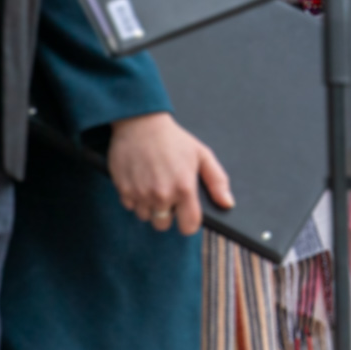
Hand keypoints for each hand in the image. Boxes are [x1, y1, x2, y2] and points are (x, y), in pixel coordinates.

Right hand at [107, 112, 231, 234]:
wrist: (140, 123)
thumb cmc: (174, 138)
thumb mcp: (202, 154)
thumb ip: (217, 181)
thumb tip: (228, 204)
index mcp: (184, 188)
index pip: (189, 226)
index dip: (189, 223)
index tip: (186, 214)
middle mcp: (162, 195)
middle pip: (163, 225)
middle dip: (166, 214)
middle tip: (167, 193)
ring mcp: (141, 193)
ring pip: (145, 216)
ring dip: (149, 205)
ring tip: (153, 183)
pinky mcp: (123, 189)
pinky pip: (129, 205)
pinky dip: (134, 197)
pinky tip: (140, 179)